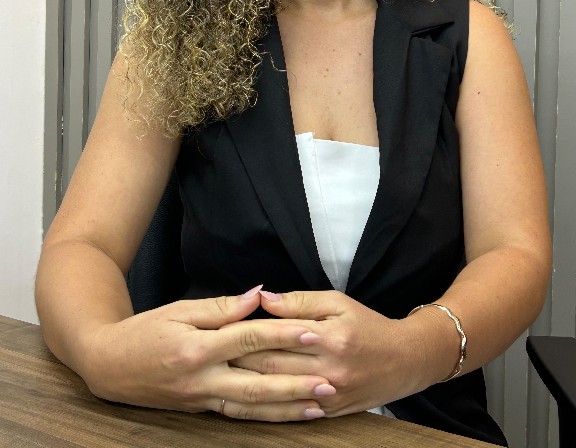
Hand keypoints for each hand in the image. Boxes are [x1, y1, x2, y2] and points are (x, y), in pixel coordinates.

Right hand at [81, 287, 335, 420]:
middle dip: (295, 384)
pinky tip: (288, 415)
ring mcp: (201, 399)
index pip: (248, 338)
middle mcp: (201, 379)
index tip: (312, 332)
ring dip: (287, 408)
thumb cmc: (144, 330)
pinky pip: (239, 415)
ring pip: (251, 407)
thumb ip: (220, 307)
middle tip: (329, 381)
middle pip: (256, 383)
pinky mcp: (200, 410)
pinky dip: (265, 416)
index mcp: (196, 347)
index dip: (282, 335)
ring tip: (319, 405)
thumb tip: (259, 296)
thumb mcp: (178, 310)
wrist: (107, 365)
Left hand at [231, 289, 417, 415]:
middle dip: (236, 359)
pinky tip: (244, 399)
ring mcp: (328, 396)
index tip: (220, 327)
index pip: (276, 335)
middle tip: (209, 351)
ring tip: (218, 374)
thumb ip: (299, 302)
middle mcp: (328, 370)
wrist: (404, 360)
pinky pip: (289, 411)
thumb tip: (263, 298)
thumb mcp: (337, 302)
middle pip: (270, 366)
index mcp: (329, 338)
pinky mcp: (328, 412)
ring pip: (275, 392)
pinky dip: (265, 405)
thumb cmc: (368, 325)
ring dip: (245, 383)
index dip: (245, 331)